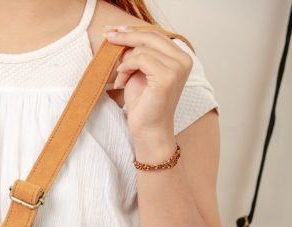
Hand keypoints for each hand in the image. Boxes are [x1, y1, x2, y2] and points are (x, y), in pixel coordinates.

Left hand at [105, 27, 192, 149]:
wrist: (149, 131)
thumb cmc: (144, 105)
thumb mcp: (140, 72)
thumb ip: (138, 53)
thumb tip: (123, 34)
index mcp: (181, 57)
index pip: (156, 34)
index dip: (134, 31)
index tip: (114, 31)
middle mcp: (184, 60)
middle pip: (151, 36)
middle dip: (126, 36)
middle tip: (107, 36)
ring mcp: (177, 68)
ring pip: (143, 48)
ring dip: (125, 62)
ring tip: (121, 78)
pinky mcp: (167, 77)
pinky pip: (140, 58)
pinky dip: (127, 66)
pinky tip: (121, 80)